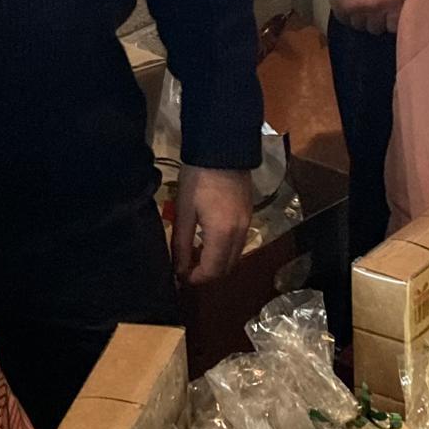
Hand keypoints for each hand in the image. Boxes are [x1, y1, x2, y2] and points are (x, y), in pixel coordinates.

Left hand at [172, 165, 253, 284]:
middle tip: (186, 268)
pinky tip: (209, 240)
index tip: (180, 277)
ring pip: (234, 257)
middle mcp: (240, 234)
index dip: (196, 279)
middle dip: (207, 274)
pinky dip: (225, 250)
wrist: (223, 149)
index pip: (213, 271)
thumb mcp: (184, 211)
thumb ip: (181, 244)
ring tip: (195, 254)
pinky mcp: (249, 215)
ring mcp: (247, 224)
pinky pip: (239, 244)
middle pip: (226, 268)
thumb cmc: (198, 179)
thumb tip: (178, 270)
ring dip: (217, 263)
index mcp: (222, 234)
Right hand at [329, 0, 406, 34]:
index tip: (389, 19)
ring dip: (361, 19)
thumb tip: (408, 13)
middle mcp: (374, 9)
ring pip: (360, 27)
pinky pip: (345, 21)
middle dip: (376, 21)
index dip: (391, 23)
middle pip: (376, 29)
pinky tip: (350, 5)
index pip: (393, 28)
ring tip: (361, 7)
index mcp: (391, 2)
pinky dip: (347, 15)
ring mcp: (356, 11)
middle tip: (374, 11)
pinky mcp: (340, 9)